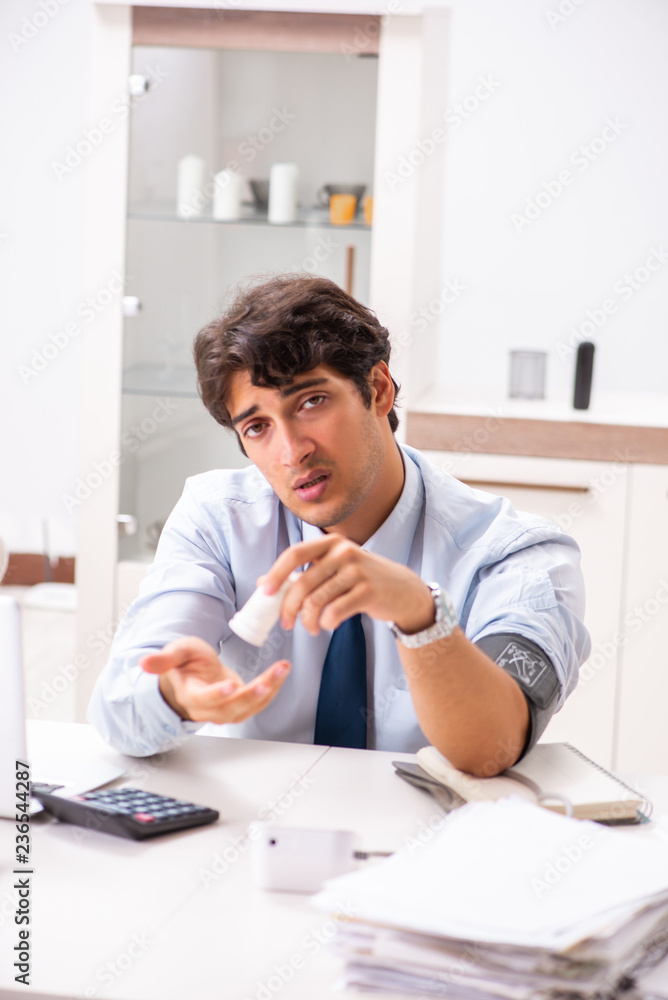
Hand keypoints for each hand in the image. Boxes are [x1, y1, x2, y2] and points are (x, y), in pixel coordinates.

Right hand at [140, 636, 290, 723]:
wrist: (192, 677)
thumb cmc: (184, 665)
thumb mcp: (175, 654)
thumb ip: (164, 659)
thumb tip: (143, 662)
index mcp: (190, 695)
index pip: (204, 699)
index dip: (217, 694)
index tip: (230, 684)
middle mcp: (209, 709)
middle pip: (231, 708)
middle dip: (251, 695)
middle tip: (267, 680)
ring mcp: (225, 710)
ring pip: (248, 707)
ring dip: (268, 689)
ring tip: (282, 669)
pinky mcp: (239, 706)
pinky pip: (257, 703)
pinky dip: (272, 689)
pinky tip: (281, 672)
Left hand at [258, 535, 434, 635]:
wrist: (402, 590)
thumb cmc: (361, 580)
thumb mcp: (333, 570)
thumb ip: (303, 574)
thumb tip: (263, 584)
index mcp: (331, 543)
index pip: (296, 553)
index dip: (277, 573)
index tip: (266, 592)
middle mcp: (344, 552)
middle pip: (303, 583)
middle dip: (289, 607)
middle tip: (286, 623)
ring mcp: (357, 571)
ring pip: (317, 601)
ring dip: (308, 621)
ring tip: (311, 628)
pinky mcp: (368, 592)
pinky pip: (334, 612)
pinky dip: (326, 623)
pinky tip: (329, 624)